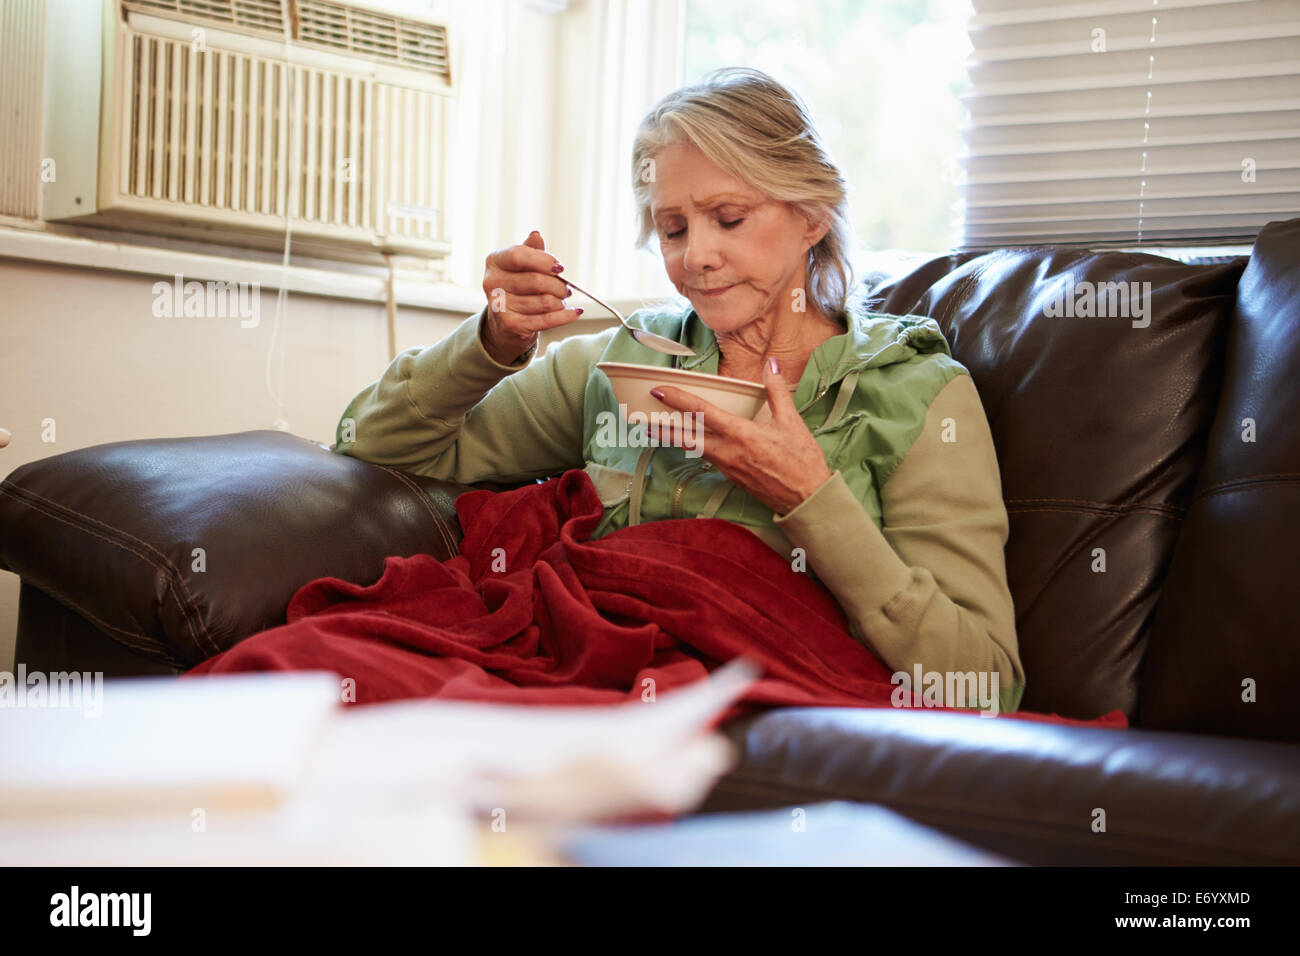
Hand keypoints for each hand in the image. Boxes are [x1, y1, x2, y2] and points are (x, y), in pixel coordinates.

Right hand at [481, 230, 581, 364]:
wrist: (504, 324)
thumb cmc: (517, 288)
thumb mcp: (521, 266)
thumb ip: (530, 251)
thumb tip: (536, 235)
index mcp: (495, 261)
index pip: (519, 256)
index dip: (544, 261)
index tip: (560, 268)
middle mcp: (492, 282)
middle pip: (536, 281)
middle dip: (559, 286)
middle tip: (566, 289)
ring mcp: (499, 305)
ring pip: (545, 301)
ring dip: (560, 302)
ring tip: (561, 302)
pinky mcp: (510, 325)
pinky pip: (546, 319)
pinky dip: (565, 316)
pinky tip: (574, 313)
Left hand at [648, 357, 833, 515]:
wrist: (807, 499)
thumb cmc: (802, 461)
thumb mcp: (792, 422)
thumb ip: (777, 391)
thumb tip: (772, 364)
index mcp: (741, 434)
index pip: (702, 412)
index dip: (677, 400)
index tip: (658, 391)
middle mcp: (728, 452)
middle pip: (685, 437)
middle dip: (660, 428)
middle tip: (638, 420)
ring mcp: (727, 467)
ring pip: (694, 449)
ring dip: (674, 439)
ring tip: (655, 430)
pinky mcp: (731, 478)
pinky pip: (708, 458)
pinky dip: (694, 448)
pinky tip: (691, 443)